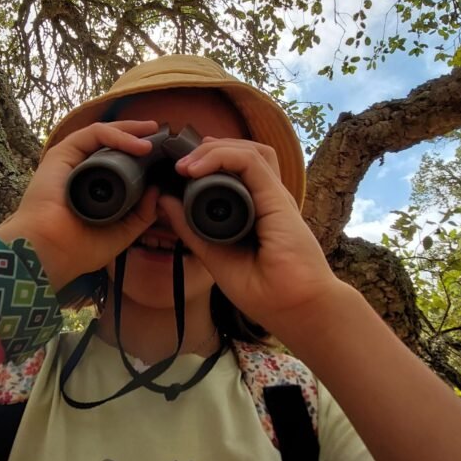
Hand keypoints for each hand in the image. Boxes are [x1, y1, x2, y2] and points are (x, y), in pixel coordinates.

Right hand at [0, 120, 159, 292]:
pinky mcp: (62, 153)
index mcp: (91, 189)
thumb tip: (157, 191)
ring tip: (153, 133)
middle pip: (111, 145)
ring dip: (130, 131)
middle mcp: (80, 171)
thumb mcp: (120, 233)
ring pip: (103, 135)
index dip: (138, 155)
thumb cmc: (78, 248)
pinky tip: (138, 144)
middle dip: (137, 136)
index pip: (116, 163)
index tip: (161, 156)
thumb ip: (140, 215)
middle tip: (161, 134)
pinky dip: (117, 135)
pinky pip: (93, 135)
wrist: (51, 251)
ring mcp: (71, 161)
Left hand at [159, 136, 340, 335]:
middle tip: (178, 165)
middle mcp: (266, 199)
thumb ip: (190, 229)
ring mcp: (273, 196)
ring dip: (214, 150)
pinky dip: (222, 156)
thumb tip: (164, 200)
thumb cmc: (264, 291)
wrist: (297, 310)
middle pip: (242, 153)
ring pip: (247, 150)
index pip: (234, 170)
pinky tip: (197, 168)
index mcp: (255, 210)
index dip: (208, 162)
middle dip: (208, 150)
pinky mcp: (277, 198)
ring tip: (187, 165)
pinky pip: (250, 162)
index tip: (178, 173)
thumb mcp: (214, 255)